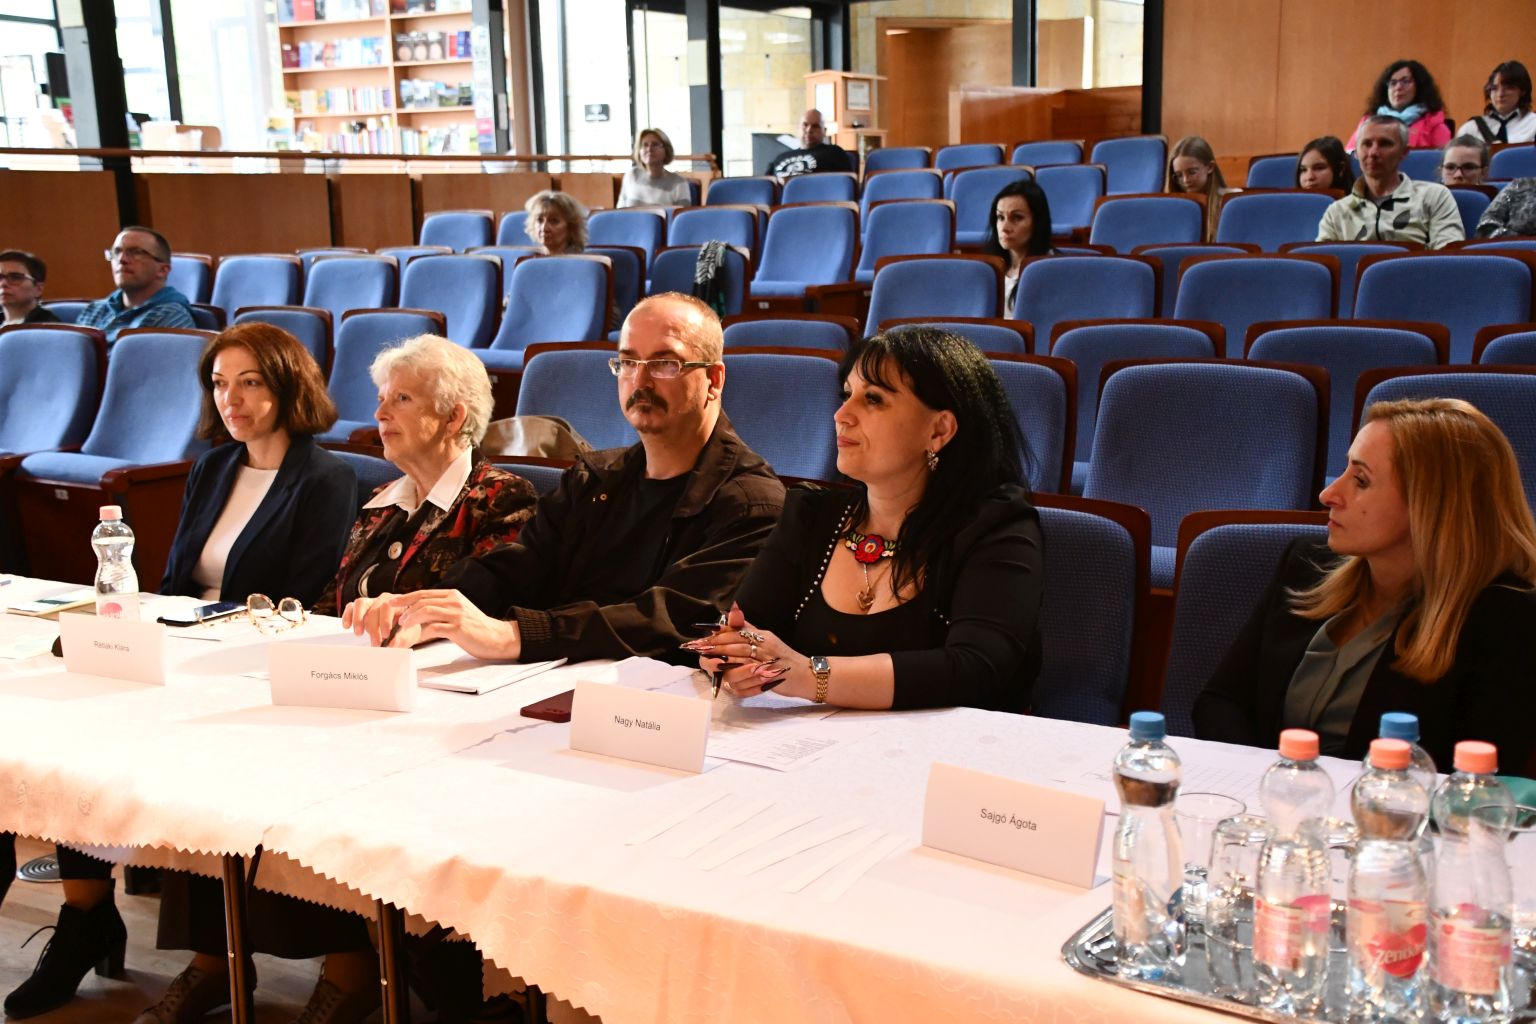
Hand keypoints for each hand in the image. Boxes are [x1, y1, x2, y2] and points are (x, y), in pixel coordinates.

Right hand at [342, 592, 402, 645]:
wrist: (405, 629)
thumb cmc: (407, 630)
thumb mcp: (409, 635)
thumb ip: (402, 639)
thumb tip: (391, 644)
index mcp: (398, 603)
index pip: (388, 607)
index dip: (385, 621)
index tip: (385, 635)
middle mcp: (384, 600)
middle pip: (374, 608)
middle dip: (374, 628)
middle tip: (375, 643)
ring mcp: (371, 602)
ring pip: (361, 604)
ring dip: (358, 619)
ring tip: (359, 633)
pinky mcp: (361, 608)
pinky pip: (351, 607)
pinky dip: (348, 616)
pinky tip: (347, 626)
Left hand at [345, 589, 521, 659]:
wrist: (498, 638)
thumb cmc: (475, 629)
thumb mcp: (457, 615)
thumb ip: (439, 614)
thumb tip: (416, 621)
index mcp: (452, 595)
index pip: (423, 593)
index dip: (404, 597)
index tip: (390, 602)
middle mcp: (454, 600)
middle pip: (421, 600)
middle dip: (403, 610)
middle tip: (392, 621)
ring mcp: (456, 613)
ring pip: (425, 611)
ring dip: (409, 620)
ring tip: (400, 629)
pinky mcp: (458, 627)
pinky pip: (433, 627)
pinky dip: (419, 634)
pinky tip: (412, 639)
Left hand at [685, 603, 809, 700]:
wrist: (806, 674)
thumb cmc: (783, 657)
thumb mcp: (766, 639)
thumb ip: (747, 628)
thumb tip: (731, 613)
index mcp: (762, 636)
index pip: (736, 633)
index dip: (716, 637)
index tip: (701, 640)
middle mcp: (765, 647)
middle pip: (734, 647)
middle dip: (715, 650)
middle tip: (699, 652)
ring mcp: (768, 663)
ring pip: (740, 665)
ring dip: (725, 669)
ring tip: (713, 669)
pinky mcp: (771, 680)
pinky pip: (749, 684)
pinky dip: (739, 686)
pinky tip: (730, 686)